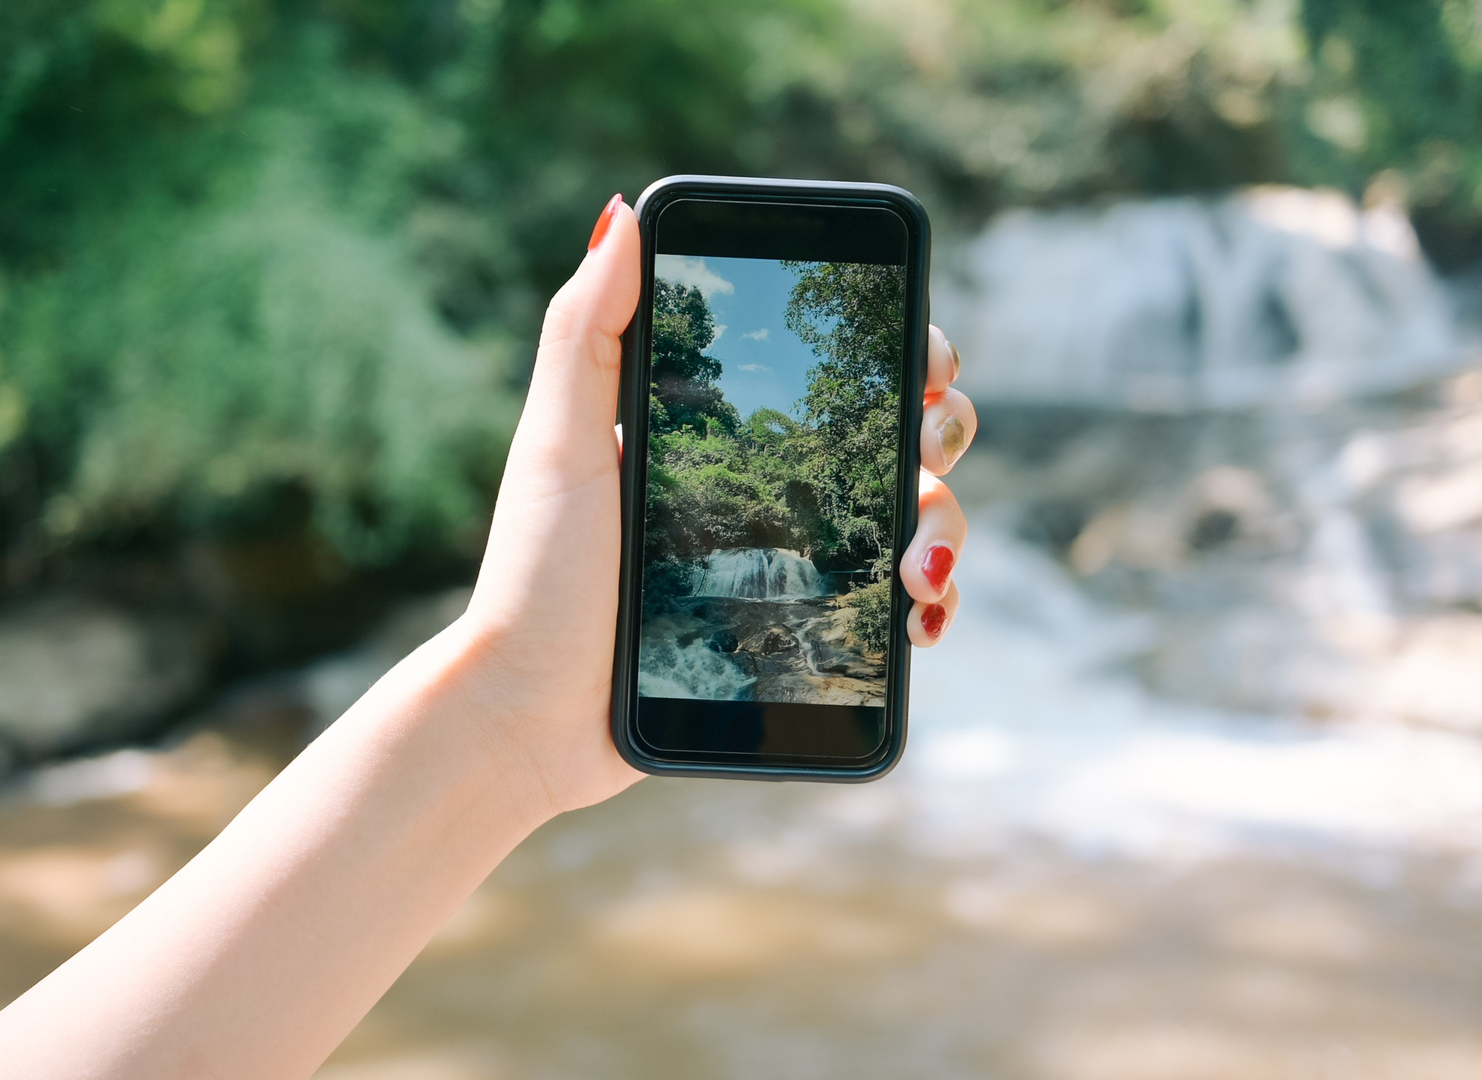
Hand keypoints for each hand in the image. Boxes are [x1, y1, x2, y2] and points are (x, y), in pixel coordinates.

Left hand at [457, 196, 975, 818]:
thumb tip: (623, 209)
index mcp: (721, 427)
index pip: (831, 362)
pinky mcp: (802, 633)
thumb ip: (586, 329)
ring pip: (917, 516)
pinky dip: (931, 605)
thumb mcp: (558, 443)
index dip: (896, 343)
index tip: (924, 353)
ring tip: (917, 564)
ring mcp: (792, 560)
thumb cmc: (537, 575)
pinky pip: (897, 608)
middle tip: (926, 441)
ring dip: (947, 525)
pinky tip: (923, 618)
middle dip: (940, 426)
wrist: (534, 715)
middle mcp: (768, 486)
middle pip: (896, 431)